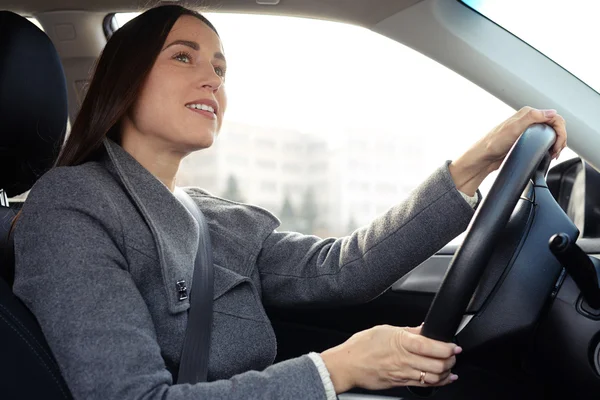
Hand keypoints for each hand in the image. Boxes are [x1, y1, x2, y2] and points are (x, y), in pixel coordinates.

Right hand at [320, 324, 459, 393]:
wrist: (348, 365)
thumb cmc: (361, 346)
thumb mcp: (384, 330)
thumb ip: (407, 331)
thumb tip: (423, 329)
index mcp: (400, 342)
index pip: (430, 346)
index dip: (446, 347)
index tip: (454, 345)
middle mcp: (403, 359)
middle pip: (436, 364)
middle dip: (450, 360)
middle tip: (454, 354)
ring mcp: (403, 373)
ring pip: (433, 377)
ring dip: (446, 372)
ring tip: (450, 365)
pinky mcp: (400, 383)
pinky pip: (424, 385)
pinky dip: (439, 382)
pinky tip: (445, 378)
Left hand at [450, 107, 567, 195]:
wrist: (483, 157)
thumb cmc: (493, 143)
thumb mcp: (513, 128)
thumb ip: (532, 117)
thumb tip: (552, 112)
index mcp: (528, 114)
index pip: (555, 118)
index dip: (561, 132)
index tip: (557, 145)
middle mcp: (529, 120)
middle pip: (555, 127)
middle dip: (560, 140)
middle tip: (556, 153)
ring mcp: (528, 131)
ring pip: (551, 134)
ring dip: (556, 144)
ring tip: (553, 155)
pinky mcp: (526, 141)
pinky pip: (544, 142)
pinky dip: (550, 148)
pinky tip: (547, 155)